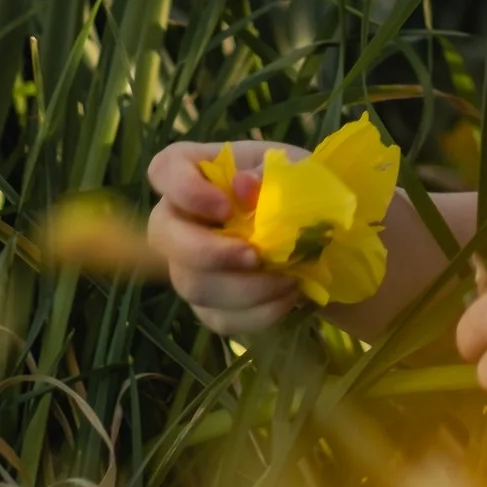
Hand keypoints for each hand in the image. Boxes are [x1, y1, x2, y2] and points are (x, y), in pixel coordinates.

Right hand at [145, 139, 303, 334]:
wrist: (323, 235)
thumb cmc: (299, 189)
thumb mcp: (295, 170)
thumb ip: (269, 174)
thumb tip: (243, 183)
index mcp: (198, 171)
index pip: (165, 170)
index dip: (185, 190)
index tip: (225, 206)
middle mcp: (181, 218)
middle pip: (164, 236)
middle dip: (209, 252)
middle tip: (255, 256)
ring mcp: (189, 265)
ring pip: (192, 285)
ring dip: (245, 288)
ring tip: (288, 278)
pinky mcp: (208, 304)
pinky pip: (218, 317)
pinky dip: (257, 312)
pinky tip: (287, 296)